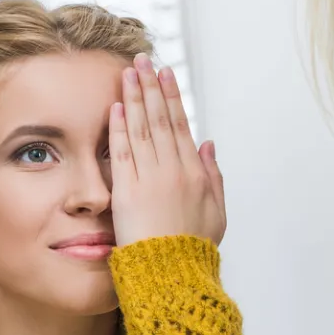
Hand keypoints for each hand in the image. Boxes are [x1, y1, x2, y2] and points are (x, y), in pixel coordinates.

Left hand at [109, 54, 225, 247]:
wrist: (174, 274)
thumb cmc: (194, 249)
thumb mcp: (217, 213)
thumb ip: (214, 176)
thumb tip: (209, 144)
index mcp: (195, 174)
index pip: (180, 125)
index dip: (172, 97)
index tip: (165, 74)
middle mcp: (173, 170)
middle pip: (160, 119)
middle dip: (151, 87)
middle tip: (143, 60)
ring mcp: (150, 180)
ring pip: (141, 129)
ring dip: (133, 98)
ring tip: (127, 73)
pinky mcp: (128, 192)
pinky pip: (123, 153)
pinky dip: (119, 128)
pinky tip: (116, 107)